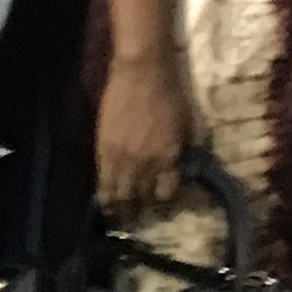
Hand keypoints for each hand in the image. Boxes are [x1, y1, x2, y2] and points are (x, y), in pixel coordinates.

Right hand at [93, 52, 193, 219]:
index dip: (163, 200)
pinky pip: (102, 180)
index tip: (160, 202)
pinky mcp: (102, 149)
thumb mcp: (189, 124)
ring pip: (118, 194)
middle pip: (139, 198)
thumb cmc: (171, 93)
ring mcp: (121, 158)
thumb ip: (186, 149)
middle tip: (136, 220)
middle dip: (138, 212)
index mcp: (168, 157)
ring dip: (119, 208)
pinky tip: (104, 201)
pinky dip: (104, 193)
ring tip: (118, 218)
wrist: (142, 71)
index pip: (165, 193)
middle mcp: (144, 163)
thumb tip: (187, 166)